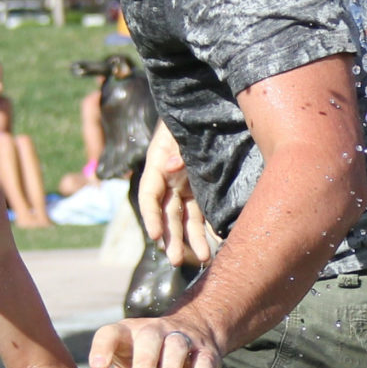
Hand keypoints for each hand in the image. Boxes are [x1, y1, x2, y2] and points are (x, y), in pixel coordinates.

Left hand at [89, 313, 225, 367]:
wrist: (190, 334)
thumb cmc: (146, 364)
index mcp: (127, 334)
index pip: (111, 334)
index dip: (103, 348)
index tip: (98, 367)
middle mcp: (153, 331)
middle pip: (148, 339)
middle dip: (145, 362)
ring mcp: (181, 337)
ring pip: (176, 348)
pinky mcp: (205, 351)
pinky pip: (204, 361)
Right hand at [137, 122, 212, 265]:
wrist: (204, 107)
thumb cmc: (189, 114)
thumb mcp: (178, 129)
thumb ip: (175, 149)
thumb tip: (171, 168)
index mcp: (157, 166)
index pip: (149, 197)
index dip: (151, 217)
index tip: (155, 236)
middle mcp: (169, 180)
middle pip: (167, 214)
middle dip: (171, 238)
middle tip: (175, 260)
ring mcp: (185, 186)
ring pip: (186, 218)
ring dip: (191, 239)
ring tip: (203, 258)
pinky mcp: (201, 190)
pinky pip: (203, 213)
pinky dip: (208, 228)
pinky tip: (216, 242)